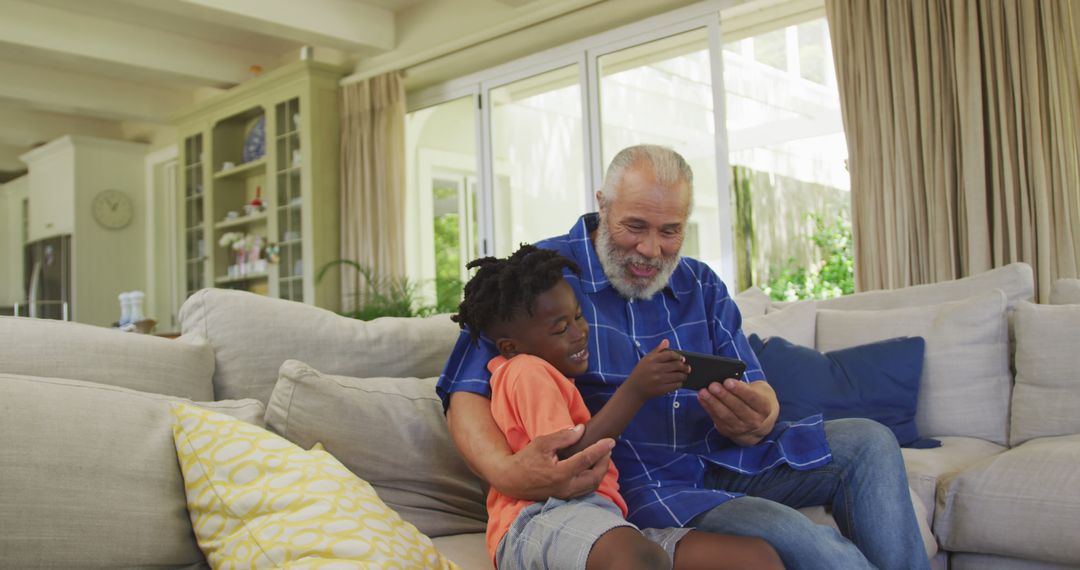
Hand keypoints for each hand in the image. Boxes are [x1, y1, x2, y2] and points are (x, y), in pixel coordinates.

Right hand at [500, 425, 614, 500]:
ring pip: (591, 486)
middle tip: (607, 450)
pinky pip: (584, 490)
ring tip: (601, 458)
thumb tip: (581, 430)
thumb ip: (563, 437)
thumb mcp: (542, 443)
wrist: (510, 480)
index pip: (587, 459)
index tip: (611, 441)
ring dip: (600, 472)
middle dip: (604, 463)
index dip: (601, 449)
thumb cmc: (524, 459)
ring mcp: (565, 495)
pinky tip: (591, 468)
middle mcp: (565, 487)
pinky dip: (592, 479)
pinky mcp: (563, 497)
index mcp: (560, 473)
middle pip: (595, 477)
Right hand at [623, 339, 689, 401]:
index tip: (683, 358)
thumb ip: (657, 350)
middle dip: (684, 366)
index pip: (670, 355)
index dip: (679, 356)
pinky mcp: (661, 389)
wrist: (634, 389)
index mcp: (652, 360)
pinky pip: (676, 385)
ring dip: (683, 376)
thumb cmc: (641, 372)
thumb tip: (666, 341)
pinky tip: (679, 382)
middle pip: (676, 365)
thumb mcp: (646, 359)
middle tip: (687, 368)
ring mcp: (658, 380)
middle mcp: (655, 369)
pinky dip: (680, 383)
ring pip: (678, 376)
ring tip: (684, 375)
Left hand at [697, 379, 778, 446]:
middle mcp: (754, 420)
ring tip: (704, 392)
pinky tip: (702, 398)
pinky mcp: (728, 431)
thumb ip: (746, 386)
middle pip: (738, 407)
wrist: (758, 423)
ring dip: (713, 403)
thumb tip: (726, 381)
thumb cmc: (756, 400)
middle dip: (724, 396)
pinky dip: (708, 408)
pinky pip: (717, 419)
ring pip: (726, 415)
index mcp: (764, 408)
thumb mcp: (759, 391)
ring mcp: (741, 428)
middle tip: (713, 385)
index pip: (752, 398)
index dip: (740, 390)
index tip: (728, 381)